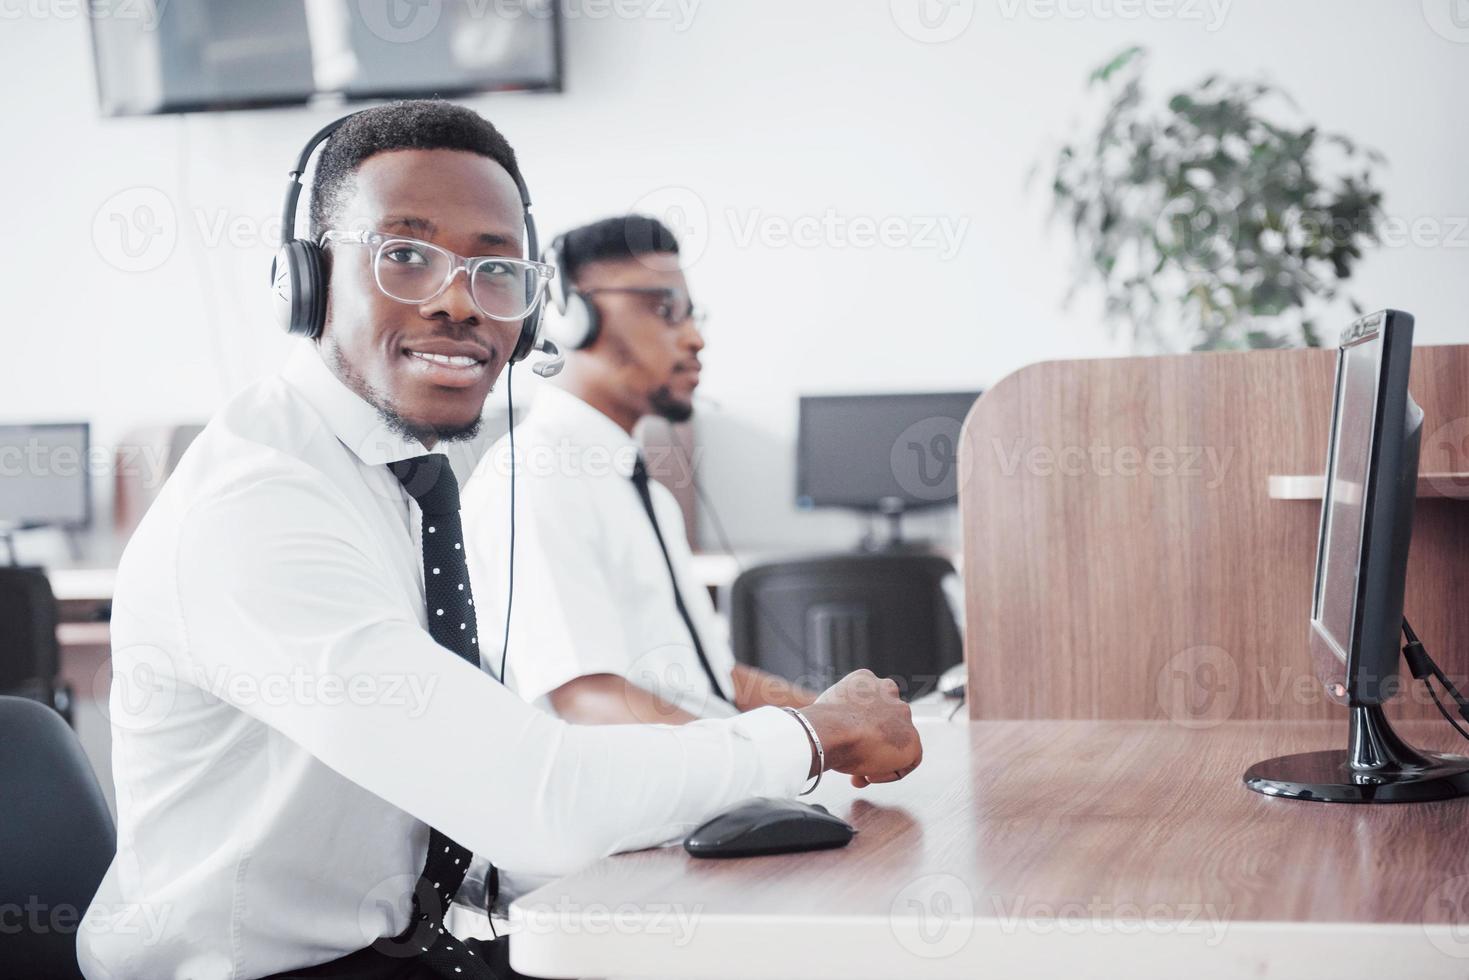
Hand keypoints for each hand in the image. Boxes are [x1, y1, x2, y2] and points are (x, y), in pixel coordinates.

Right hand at [801, 669, 921, 787]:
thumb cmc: (821, 724)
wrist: (831, 731)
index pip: (868, 705)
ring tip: (860, 773)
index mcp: (865, 679)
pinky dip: (889, 773)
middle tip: (852, 761)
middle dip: (870, 743)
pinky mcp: (912, 740)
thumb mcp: (827, 711)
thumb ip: (841, 717)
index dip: (857, 728)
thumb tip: (841, 735)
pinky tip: (869, 775)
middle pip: (883, 723)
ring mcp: (902, 715)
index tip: (844, 743)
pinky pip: (906, 762)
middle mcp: (888, 691)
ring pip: (895, 742)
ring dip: (879, 758)